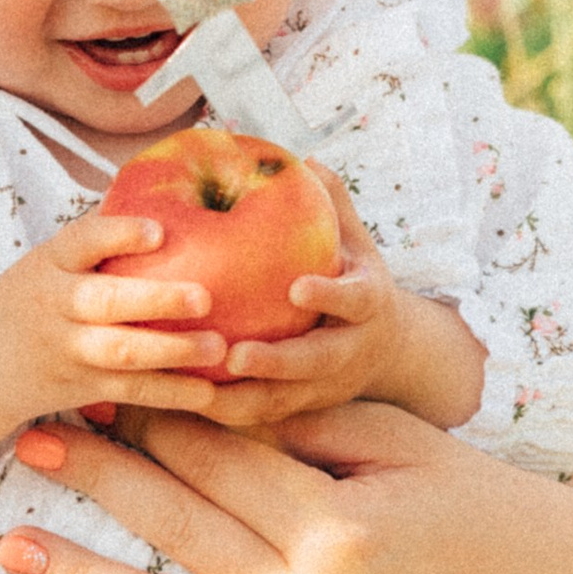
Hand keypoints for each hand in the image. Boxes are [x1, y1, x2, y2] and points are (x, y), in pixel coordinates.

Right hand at [0, 217, 227, 464]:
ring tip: (218, 346)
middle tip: (205, 297)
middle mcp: (54, 305)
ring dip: (171, 350)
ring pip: (120, 352)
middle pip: (104, 302)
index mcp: (50, 263)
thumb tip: (160, 183)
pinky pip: (130, 391)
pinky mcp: (80, 387)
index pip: (81, 242)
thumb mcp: (50, 260)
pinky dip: (170, 393)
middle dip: (155, 300)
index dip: (118, 235)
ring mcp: (67, 350)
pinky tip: (209, 391)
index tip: (158, 230)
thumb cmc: (34, 299)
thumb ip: (97, 233)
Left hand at [0, 403, 572, 573]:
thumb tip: (214, 395)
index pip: (220, 462)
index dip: (152, 420)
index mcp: (337, 525)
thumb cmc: (486, 512)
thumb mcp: (408, 449)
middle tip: (28, 439)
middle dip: (100, 477)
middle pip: (180, 527)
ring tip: (11, 547)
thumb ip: (312, 427)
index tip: (97, 388)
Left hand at [210, 169, 486, 429]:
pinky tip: (186, 400)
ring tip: (199, 392)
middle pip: (318, 364)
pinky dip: (229, 412)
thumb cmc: (353, 277)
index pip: (355, 301)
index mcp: (368, 305)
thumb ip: (332, 203)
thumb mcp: (355, 240)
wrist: (386, 347)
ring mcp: (328, 386)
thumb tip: (304, 158)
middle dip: (278, 364)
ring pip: (287, 401)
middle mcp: (352, 351)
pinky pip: (264, 415)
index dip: (330, 297)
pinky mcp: (304, 408)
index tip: (298, 288)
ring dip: (244, 400)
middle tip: (236, 357)